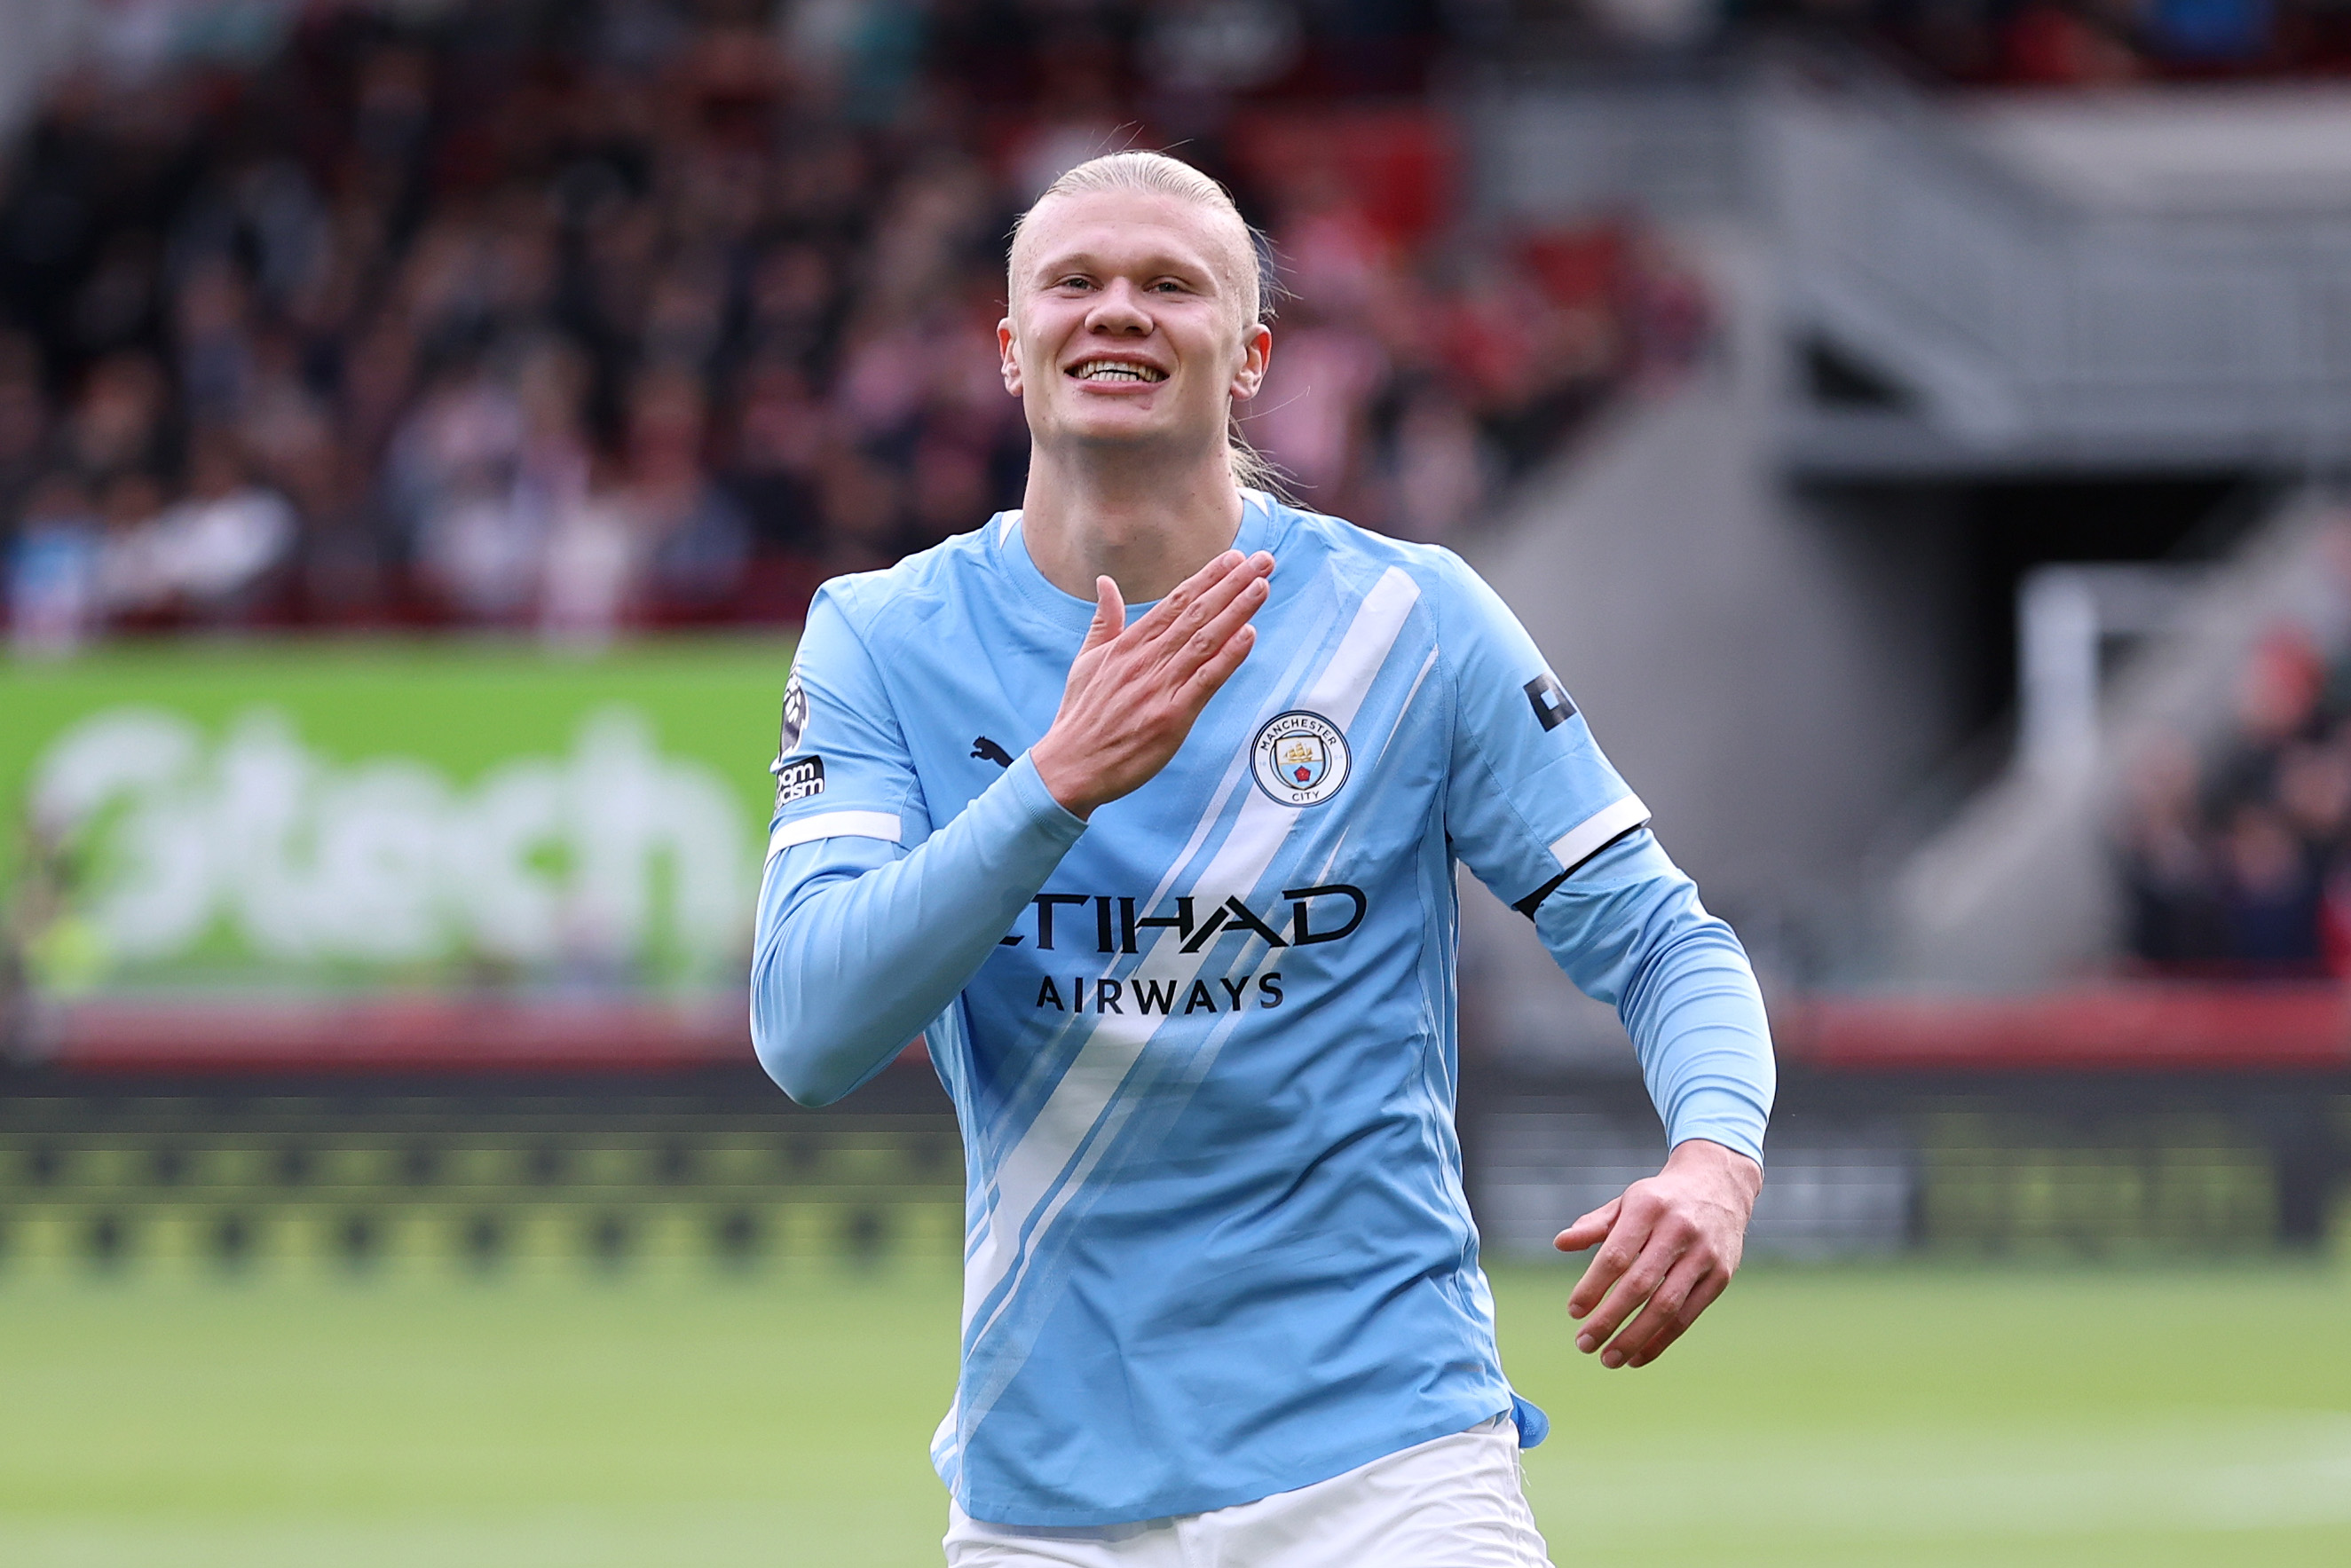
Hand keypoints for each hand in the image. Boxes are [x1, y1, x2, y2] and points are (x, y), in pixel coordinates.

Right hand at [1030, 550, 1274, 817]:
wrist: (1069, 766)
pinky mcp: (1171, 716)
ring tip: (1261, 586)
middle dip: (1232, 584)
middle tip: (1262, 561)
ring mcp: (1160, 687)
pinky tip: (1248, 634)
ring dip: (1236, 611)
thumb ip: (1104, 621)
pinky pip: (1205, 680)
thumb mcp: (1086, 661)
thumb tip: (1105, 583)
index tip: (1233, 559)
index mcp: (1128, 645)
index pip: (1175, 602)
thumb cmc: (1080, 717)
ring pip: (1205, 640)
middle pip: (1196, 613)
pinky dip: (1228, 656)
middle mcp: (1146, 660)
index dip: (1207, 578)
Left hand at [1553, 1138, 1761, 1369]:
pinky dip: (1662, 1340)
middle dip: (1609, 1319)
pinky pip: (1688, 1316)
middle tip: (1583, 1343)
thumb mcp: (1627, 1201)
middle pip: (1640, 1285)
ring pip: (1666, 1306)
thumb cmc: (1660, 1199)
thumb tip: (1560, 1243)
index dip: (1593, 1286)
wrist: (1719, 1184)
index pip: (1616, 1255)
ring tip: (1608, 1359)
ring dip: (1635, 1338)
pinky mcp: (1721, 1276)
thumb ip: (1595, 1225)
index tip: (1573, 1312)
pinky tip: (1638, 1356)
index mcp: (1648, 1208)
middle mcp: (1678, 1230)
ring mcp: (1704, 1255)